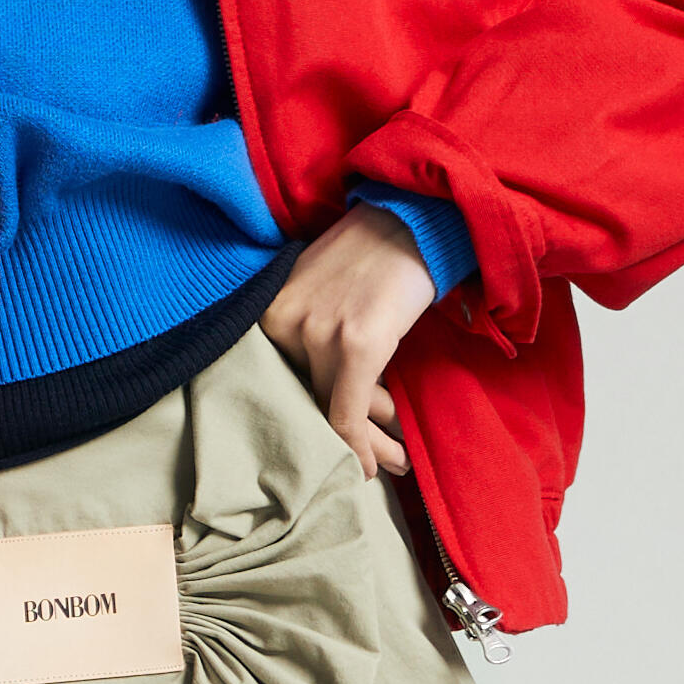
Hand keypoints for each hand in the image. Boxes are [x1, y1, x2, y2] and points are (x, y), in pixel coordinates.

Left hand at [257, 204, 437, 476]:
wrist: (414, 218)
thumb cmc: (375, 253)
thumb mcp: (321, 291)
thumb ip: (309, 334)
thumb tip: (323, 392)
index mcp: (269, 313)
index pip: (283, 386)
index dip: (313, 424)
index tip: (333, 449)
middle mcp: (284, 324)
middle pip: (306, 403)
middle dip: (343, 439)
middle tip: (377, 461)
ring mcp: (318, 334)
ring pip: (330, 416)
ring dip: (367, 447)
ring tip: (395, 460)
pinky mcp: (356, 344)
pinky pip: (349, 415)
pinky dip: (362, 447)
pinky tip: (379, 465)